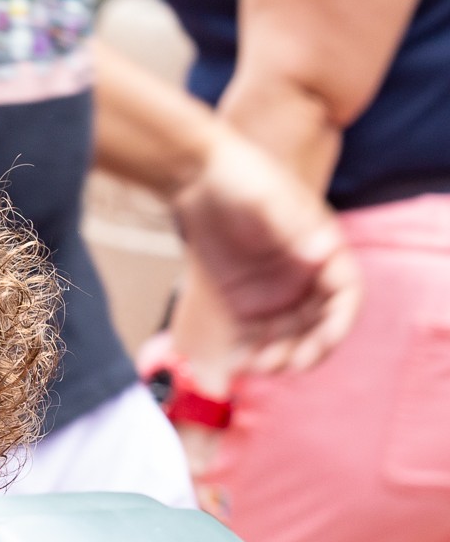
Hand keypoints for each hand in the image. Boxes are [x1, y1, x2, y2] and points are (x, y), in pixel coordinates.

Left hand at [173, 127, 361, 372]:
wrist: (195, 174)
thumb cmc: (240, 178)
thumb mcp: (268, 199)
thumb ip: (292, 227)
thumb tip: (321, 255)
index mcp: (323, 248)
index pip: (345, 294)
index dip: (339, 322)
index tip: (324, 342)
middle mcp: (304, 275)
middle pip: (318, 323)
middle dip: (308, 348)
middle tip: (287, 365)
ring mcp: (274, 289)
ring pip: (287, 335)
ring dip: (280, 355)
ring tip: (258, 366)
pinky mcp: (242, 298)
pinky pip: (253, 334)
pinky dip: (250, 351)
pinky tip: (238, 364)